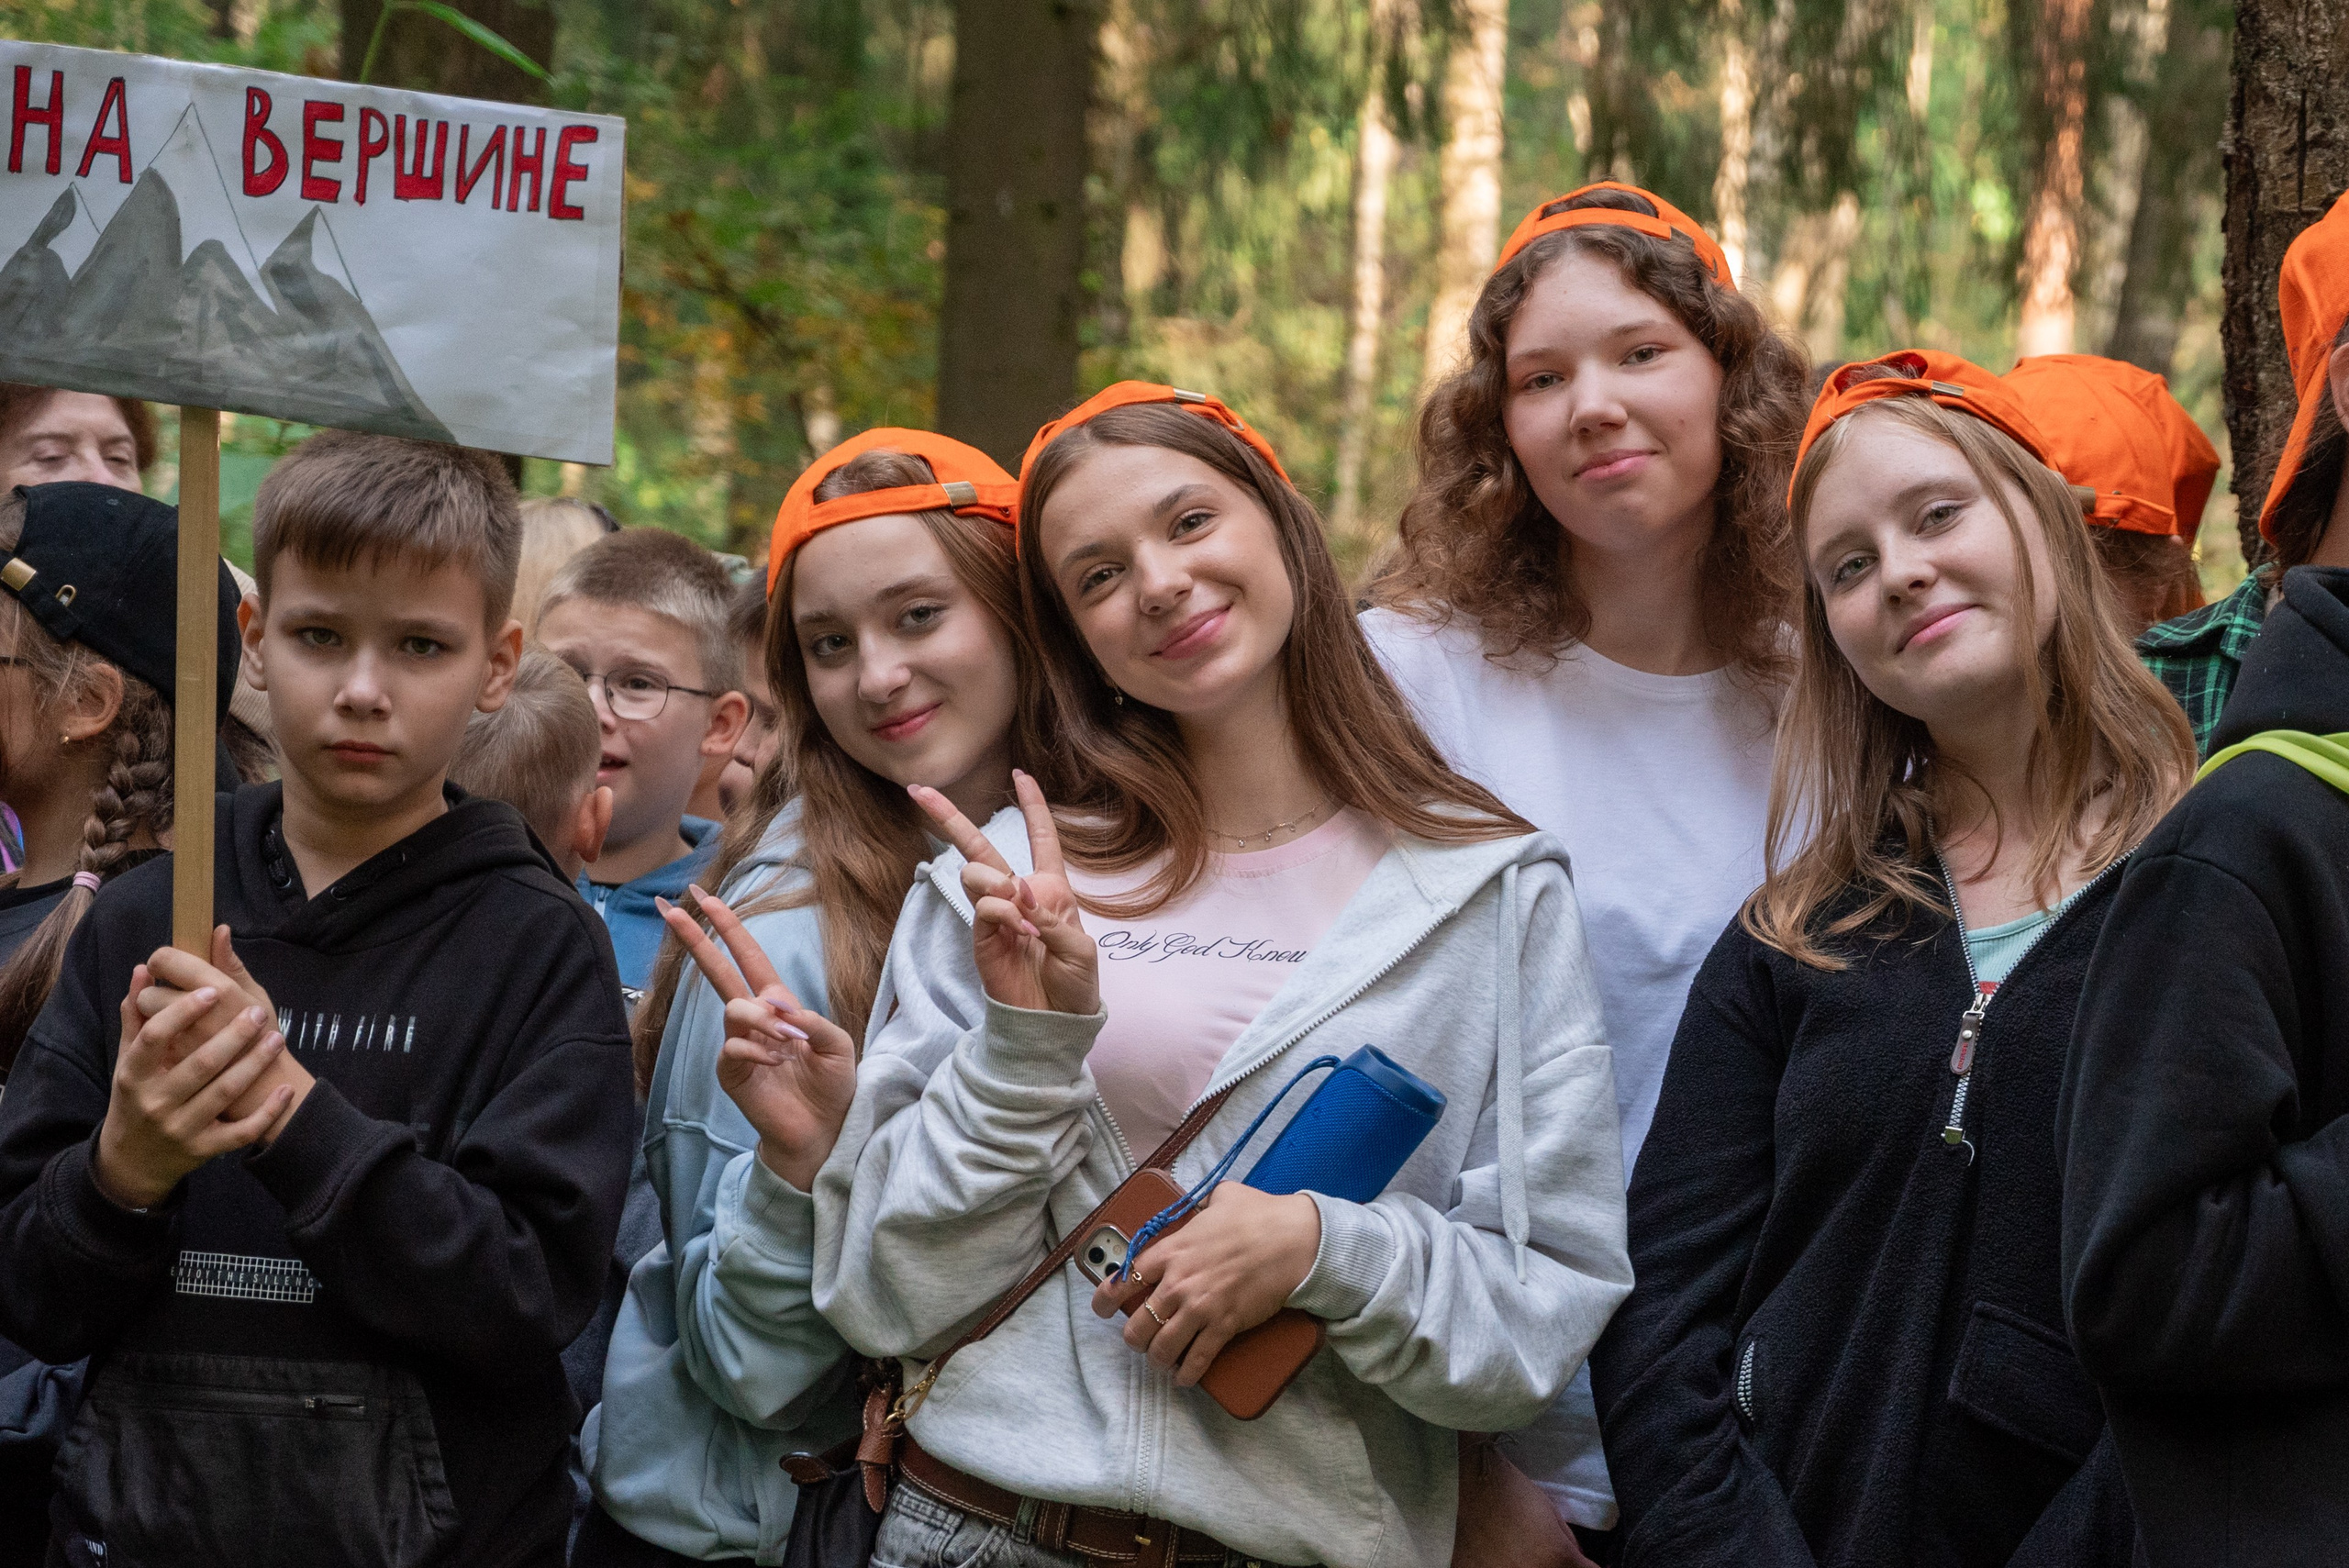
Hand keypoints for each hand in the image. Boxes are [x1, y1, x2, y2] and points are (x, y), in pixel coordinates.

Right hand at [137, 929, 311, 1137]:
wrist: (132, 1160)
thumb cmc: (134, 1097)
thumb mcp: (128, 1060)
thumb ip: (136, 1016)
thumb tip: (141, 969)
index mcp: (134, 1073)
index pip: (155, 1037)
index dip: (183, 1012)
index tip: (212, 991)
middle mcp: (155, 1101)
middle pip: (200, 1063)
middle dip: (234, 1035)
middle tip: (259, 1012)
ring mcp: (180, 1128)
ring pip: (225, 1092)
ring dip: (255, 1064)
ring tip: (277, 1037)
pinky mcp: (203, 1150)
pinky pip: (240, 1133)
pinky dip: (267, 1113)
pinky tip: (287, 1091)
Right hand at [656, 886, 858, 1190]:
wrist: (824, 1129)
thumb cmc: (832, 1085)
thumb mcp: (837, 1044)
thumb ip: (812, 1020)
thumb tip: (777, 1004)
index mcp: (777, 1003)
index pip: (748, 956)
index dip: (728, 926)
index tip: (703, 897)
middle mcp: (753, 1018)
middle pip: (717, 970)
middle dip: (696, 938)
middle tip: (669, 908)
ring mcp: (738, 1043)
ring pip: (735, 1008)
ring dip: (763, 1019)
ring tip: (789, 1043)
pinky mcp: (731, 1071)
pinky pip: (734, 1046)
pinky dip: (759, 1050)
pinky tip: (777, 1063)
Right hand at [911, 770, 1097, 1016]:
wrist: (1054, 1022)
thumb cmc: (1075, 985)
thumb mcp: (1080, 948)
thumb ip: (1052, 916)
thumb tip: (1019, 891)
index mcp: (1050, 888)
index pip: (1040, 838)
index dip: (1032, 806)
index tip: (1020, 775)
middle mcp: (1019, 894)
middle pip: (981, 846)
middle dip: (950, 817)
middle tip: (919, 791)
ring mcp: (996, 914)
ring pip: (978, 871)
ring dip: (999, 883)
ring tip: (1023, 914)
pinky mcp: (981, 936)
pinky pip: (984, 905)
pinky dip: (1004, 912)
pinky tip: (1021, 933)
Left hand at [1089, 1182, 1320, 1386]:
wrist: (1293, 1240)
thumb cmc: (1260, 1215)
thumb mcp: (1223, 1197)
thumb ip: (1204, 1205)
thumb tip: (1208, 1204)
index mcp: (1172, 1250)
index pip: (1125, 1279)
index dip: (1107, 1298)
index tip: (1101, 1309)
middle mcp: (1178, 1282)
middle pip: (1138, 1324)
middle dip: (1135, 1337)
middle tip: (1139, 1339)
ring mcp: (1199, 1307)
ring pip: (1161, 1347)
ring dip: (1158, 1358)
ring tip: (1161, 1360)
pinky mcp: (1223, 1326)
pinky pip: (1197, 1359)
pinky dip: (1188, 1374)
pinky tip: (1184, 1379)